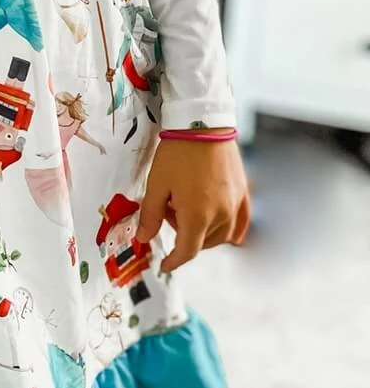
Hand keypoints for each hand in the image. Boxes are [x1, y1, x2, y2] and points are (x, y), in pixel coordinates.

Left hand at [135, 139, 250, 273]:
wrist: (202, 123)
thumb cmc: (177, 152)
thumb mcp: (156, 184)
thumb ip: (150, 215)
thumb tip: (143, 238)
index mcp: (198, 215)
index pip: (187, 251)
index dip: (174, 261)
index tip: (165, 265)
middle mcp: (221, 214)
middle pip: (204, 243)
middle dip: (184, 236)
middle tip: (169, 212)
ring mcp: (236, 204)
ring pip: (222, 234)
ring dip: (204, 232)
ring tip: (187, 205)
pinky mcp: (243, 192)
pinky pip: (240, 222)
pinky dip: (229, 229)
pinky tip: (220, 225)